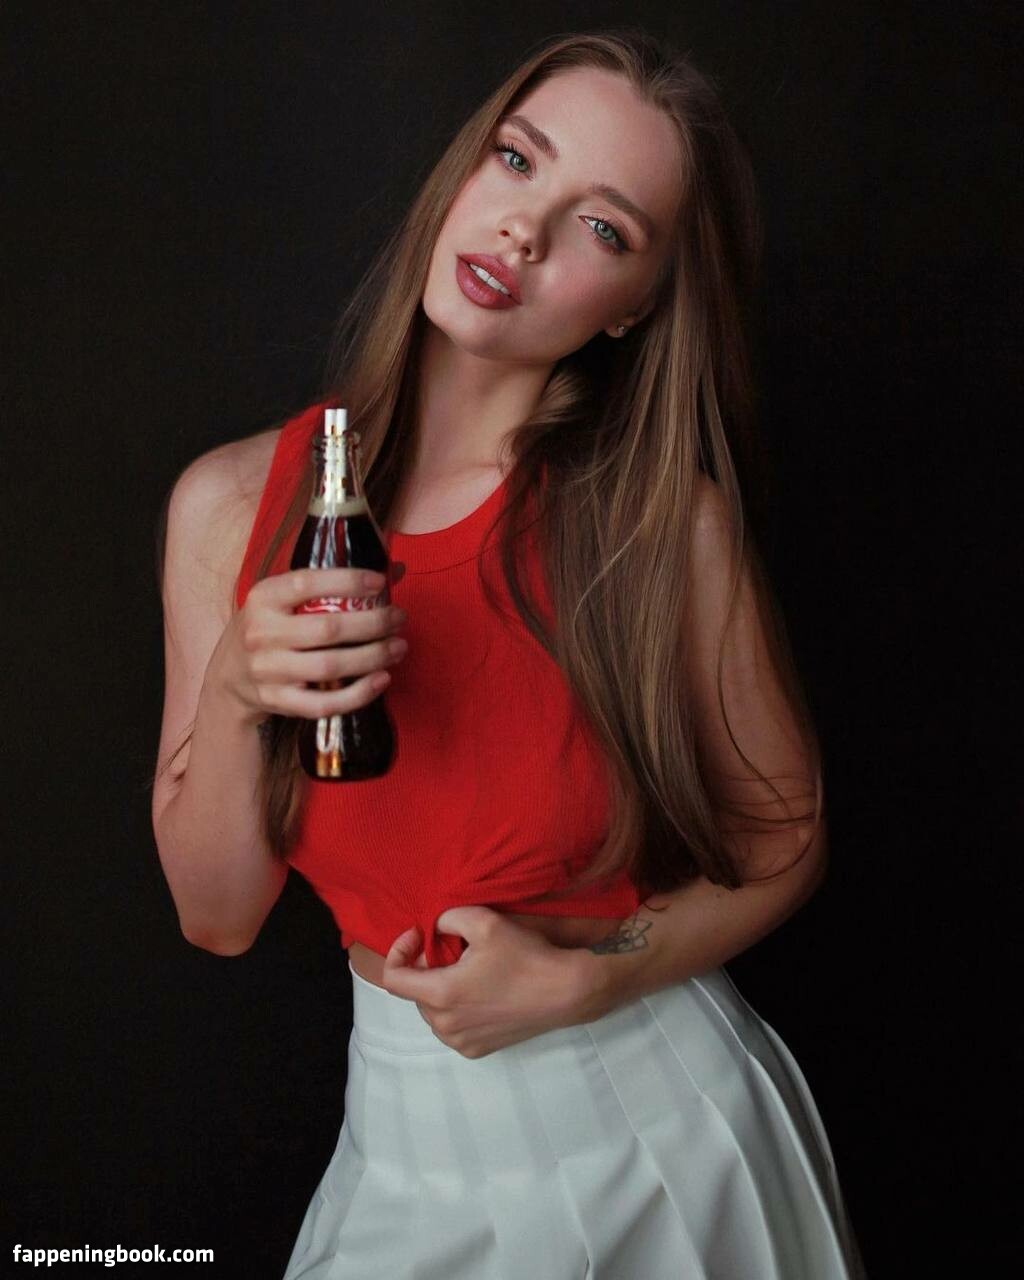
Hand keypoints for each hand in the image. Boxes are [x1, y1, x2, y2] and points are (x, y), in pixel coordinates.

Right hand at [207, 567, 407, 725]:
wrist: (228, 675)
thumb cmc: (269, 627)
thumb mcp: (283, 599)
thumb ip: (329, 585)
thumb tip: (394, 570)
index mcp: (263, 598)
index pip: (306, 583)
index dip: (347, 581)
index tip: (379, 582)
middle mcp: (262, 633)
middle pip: (328, 629)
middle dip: (373, 623)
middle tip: (399, 618)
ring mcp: (268, 670)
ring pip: (330, 666)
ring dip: (373, 657)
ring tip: (398, 647)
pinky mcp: (277, 701)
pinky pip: (323, 704)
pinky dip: (358, 694)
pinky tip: (382, 680)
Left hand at [380, 907, 590, 1058]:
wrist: (565, 992)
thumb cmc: (525, 956)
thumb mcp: (484, 922)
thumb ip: (447, 918)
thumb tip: (433, 927)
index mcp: (441, 995)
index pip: (393, 979)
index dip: (399, 952)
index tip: (420, 936)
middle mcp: (445, 1025)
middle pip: (416, 993)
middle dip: (426, 968)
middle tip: (454, 949)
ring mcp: (461, 1042)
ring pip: (433, 1012)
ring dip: (441, 990)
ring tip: (469, 972)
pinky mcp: (477, 1051)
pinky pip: (452, 1027)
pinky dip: (456, 1010)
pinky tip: (481, 994)